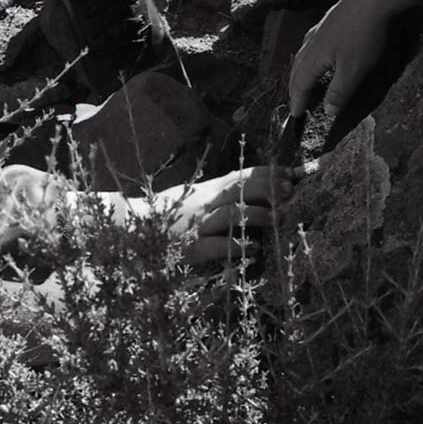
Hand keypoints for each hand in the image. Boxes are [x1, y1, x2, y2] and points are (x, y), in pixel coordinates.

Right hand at [154, 166, 292, 263]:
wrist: (131, 229)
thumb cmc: (167, 214)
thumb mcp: (193, 197)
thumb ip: (218, 192)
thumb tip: (251, 188)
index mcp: (207, 190)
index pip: (241, 175)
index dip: (267, 173)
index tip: (291, 173)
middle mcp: (204, 203)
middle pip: (239, 189)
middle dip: (268, 188)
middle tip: (291, 192)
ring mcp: (196, 225)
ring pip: (231, 214)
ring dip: (257, 214)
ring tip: (277, 219)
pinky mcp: (189, 248)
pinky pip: (215, 247)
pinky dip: (235, 247)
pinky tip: (252, 251)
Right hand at [288, 0, 411, 117]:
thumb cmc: (363, 37)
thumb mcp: (353, 70)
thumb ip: (339, 92)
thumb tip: (327, 112)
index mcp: (314, 56)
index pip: (301, 83)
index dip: (298, 100)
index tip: (295, 116)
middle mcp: (312, 42)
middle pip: (297, 68)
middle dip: (295, 87)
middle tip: (295, 101)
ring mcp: (320, 29)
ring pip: (303, 53)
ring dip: (299, 70)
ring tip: (300, 79)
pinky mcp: (330, 20)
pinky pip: (311, 43)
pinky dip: (308, 55)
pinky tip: (316, 51)